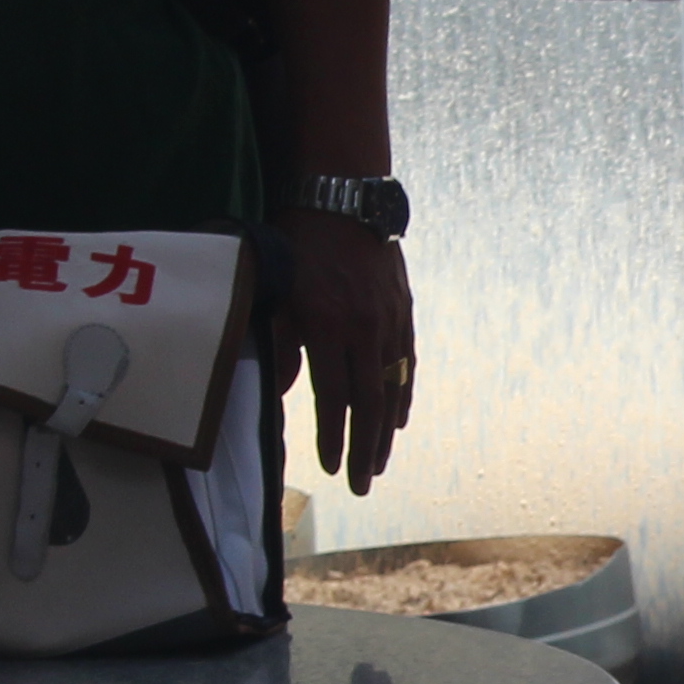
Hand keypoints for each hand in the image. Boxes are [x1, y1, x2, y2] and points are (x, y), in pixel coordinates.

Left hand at [280, 224, 412, 493]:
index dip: (332, 436)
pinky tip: (399, 419)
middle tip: (361, 484)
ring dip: (385, 431)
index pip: (332, 397)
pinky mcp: (403, 311)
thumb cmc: (298, 243)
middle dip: (365, 448)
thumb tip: (275, 393)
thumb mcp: (277, 291)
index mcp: (328, 326)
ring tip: (379, 462)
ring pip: (392, 387)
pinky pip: (407, 362)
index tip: (328, 467)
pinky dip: (403, 394)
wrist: (343, 199)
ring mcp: (389, 321)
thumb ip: (279, 344)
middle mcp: (363, 329)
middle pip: (368, 402)